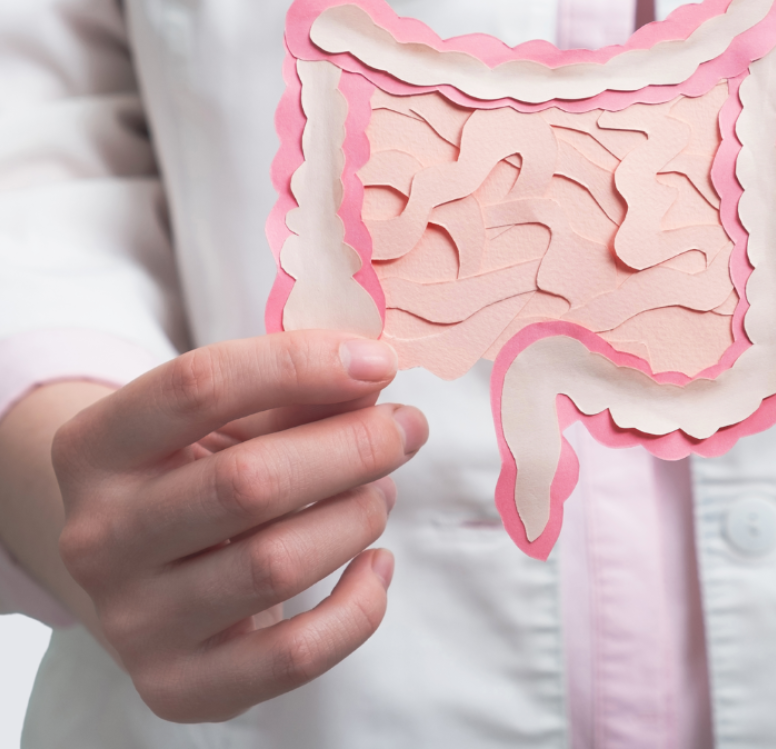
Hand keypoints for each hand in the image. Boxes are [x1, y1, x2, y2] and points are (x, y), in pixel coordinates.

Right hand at [50, 330, 427, 721]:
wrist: (142, 574)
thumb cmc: (200, 473)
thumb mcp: (229, 419)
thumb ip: (298, 393)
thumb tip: (375, 376)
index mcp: (95, 447)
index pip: (199, 386)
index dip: (301, 364)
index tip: (378, 362)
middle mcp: (98, 537)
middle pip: (247, 482)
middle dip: (353, 447)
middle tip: (407, 428)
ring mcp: (132, 622)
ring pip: (275, 565)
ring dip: (357, 517)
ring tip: (381, 493)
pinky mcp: (178, 687)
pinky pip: (293, 657)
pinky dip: (359, 607)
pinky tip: (376, 563)